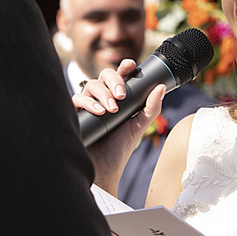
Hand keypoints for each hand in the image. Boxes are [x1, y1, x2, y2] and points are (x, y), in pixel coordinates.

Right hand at [72, 60, 164, 191]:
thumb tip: (160, 87)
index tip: (131, 65)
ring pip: (91, 85)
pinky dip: (88, 102)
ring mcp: (88, 104)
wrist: (103, 170)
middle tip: (122, 95)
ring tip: (112, 109)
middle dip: (114, 80)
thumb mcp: (139, 126)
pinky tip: (99, 111)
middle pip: (104, 75)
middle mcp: (102, 98)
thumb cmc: (119, 148)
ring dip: (103, 94)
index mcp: (118, 98)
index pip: (120, 76)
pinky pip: (77, 98)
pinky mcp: (75, 113)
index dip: (125, 67)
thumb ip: (151, 108)